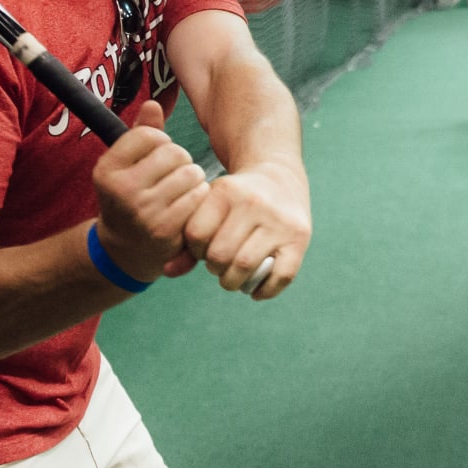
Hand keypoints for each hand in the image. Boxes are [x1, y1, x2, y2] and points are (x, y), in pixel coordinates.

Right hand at [90, 101, 208, 285]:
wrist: (125, 250)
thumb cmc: (131, 197)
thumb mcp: (125, 165)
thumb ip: (140, 133)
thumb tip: (154, 103)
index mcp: (107, 169)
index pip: (150, 134)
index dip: (160, 142)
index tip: (154, 157)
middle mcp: (122, 189)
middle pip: (175, 152)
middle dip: (180, 161)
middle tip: (171, 177)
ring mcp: (144, 211)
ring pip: (191, 173)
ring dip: (193, 180)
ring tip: (179, 191)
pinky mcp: (166, 229)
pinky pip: (199, 197)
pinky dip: (199, 199)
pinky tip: (187, 206)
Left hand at [178, 162, 310, 298]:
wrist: (280, 177)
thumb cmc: (235, 201)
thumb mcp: (210, 207)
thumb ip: (187, 240)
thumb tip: (167, 271)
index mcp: (226, 191)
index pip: (196, 235)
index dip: (196, 250)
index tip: (204, 249)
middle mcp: (253, 203)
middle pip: (220, 255)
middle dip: (214, 268)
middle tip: (220, 265)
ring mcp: (279, 221)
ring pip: (245, 267)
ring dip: (233, 282)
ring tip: (234, 277)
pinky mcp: (299, 238)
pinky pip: (279, 276)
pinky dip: (264, 290)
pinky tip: (256, 289)